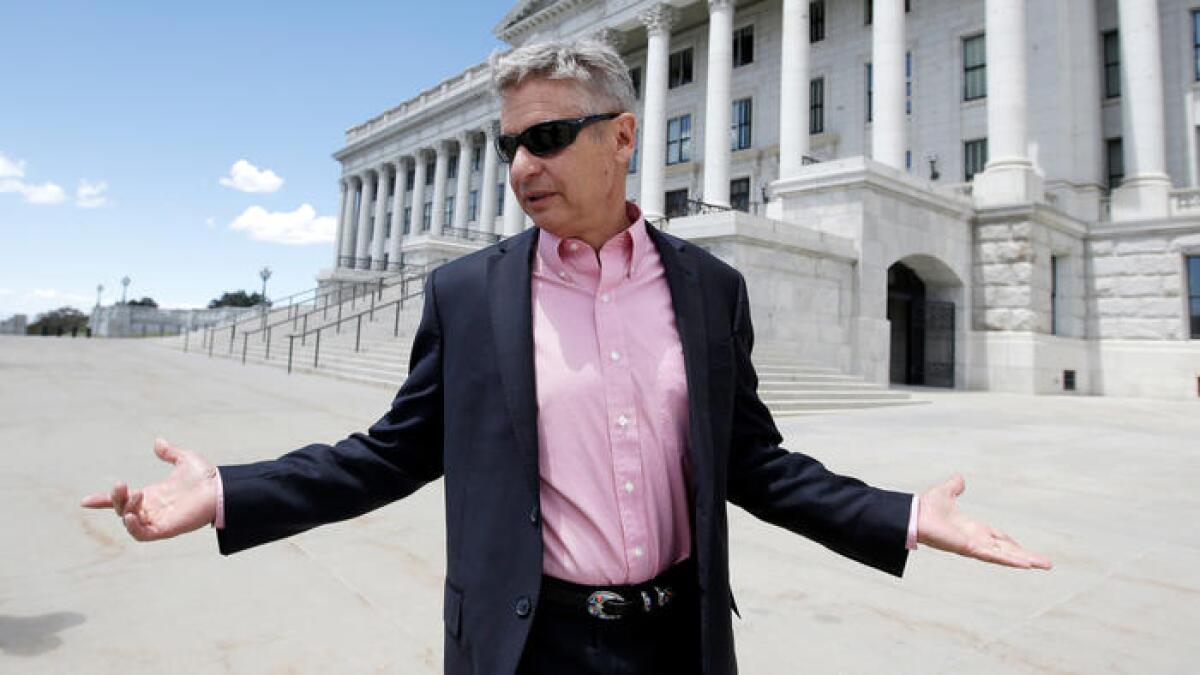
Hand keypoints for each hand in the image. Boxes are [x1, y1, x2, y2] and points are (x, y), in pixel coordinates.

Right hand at [80, 438, 218, 541]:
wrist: (222, 488)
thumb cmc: (206, 477)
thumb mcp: (185, 460)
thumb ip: (170, 453)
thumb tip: (158, 442)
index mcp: (152, 495)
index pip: (123, 500)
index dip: (103, 501)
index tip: (85, 501)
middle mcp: (152, 509)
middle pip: (122, 509)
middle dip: (115, 499)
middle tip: (122, 485)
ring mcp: (158, 520)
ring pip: (129, 521)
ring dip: (126, 509)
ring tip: (137, 495)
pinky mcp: (166, 529)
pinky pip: (142, 535)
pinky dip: (133, 528)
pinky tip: (132, 516)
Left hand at [917, 475, 1051, 569]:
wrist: (913, 515)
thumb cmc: (926, 508)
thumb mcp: (946, 493)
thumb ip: (955, 487)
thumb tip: (960, 479)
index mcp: (973, 529)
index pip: (998, 538)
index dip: (1011, 544)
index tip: (1025, 551)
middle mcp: (976, 540)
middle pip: (1007, 550)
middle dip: (1026, 557)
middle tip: (1045, 563)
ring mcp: (974, 546)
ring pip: (1005, 555)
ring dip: (1025, 560)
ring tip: (1044, 565)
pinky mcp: (969, 548)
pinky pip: (994, 555)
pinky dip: (1010, 560)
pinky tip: (1026, 564)